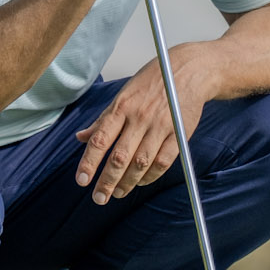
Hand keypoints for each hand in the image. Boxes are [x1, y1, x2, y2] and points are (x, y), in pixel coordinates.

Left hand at [73, 47, 207, 204]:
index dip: (89, 163)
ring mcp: (160, 126)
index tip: (81, 181)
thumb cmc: (153, 81)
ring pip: (141, 163)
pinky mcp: (179, 134)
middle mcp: (139, 117)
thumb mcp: (123, 94)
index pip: (100, 140)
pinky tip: (141, 182)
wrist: (189, 70)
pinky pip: (163, 162)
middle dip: (107, 181)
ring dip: (127, 182)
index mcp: (122, 107)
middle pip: (120, 157)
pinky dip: (150, 176)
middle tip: (99, 198)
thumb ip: (103, 119)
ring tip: (118, 192)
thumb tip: (81, 137)